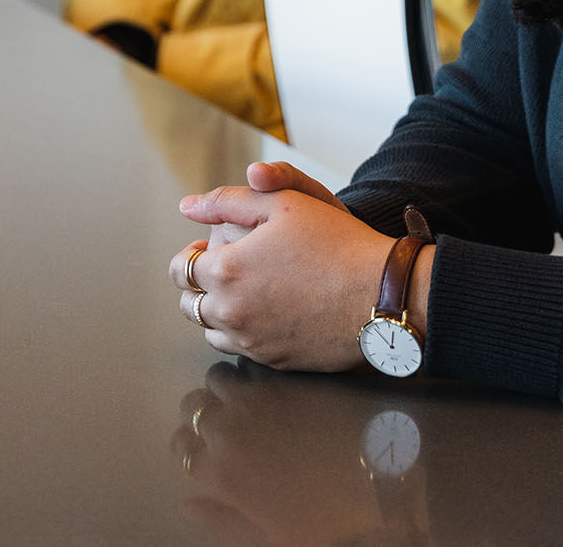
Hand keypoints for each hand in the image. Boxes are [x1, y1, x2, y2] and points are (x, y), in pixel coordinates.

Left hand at [170, 160, 421, 371]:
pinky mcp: (274, 361)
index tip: (209, 246)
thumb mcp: (283, 202)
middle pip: (190, 304)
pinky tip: (269, 309)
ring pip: (212, 330)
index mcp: (227, 270)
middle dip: (202, 284)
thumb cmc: (336, 242)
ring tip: (250, 288)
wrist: (381, 293)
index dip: (192, 253)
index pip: (181, 269)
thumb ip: (228, 201)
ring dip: (219, 310)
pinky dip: (243, 331)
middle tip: (231, 266)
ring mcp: (252, 342)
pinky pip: (240, 348)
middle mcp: (232, 313)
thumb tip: (188, 206)